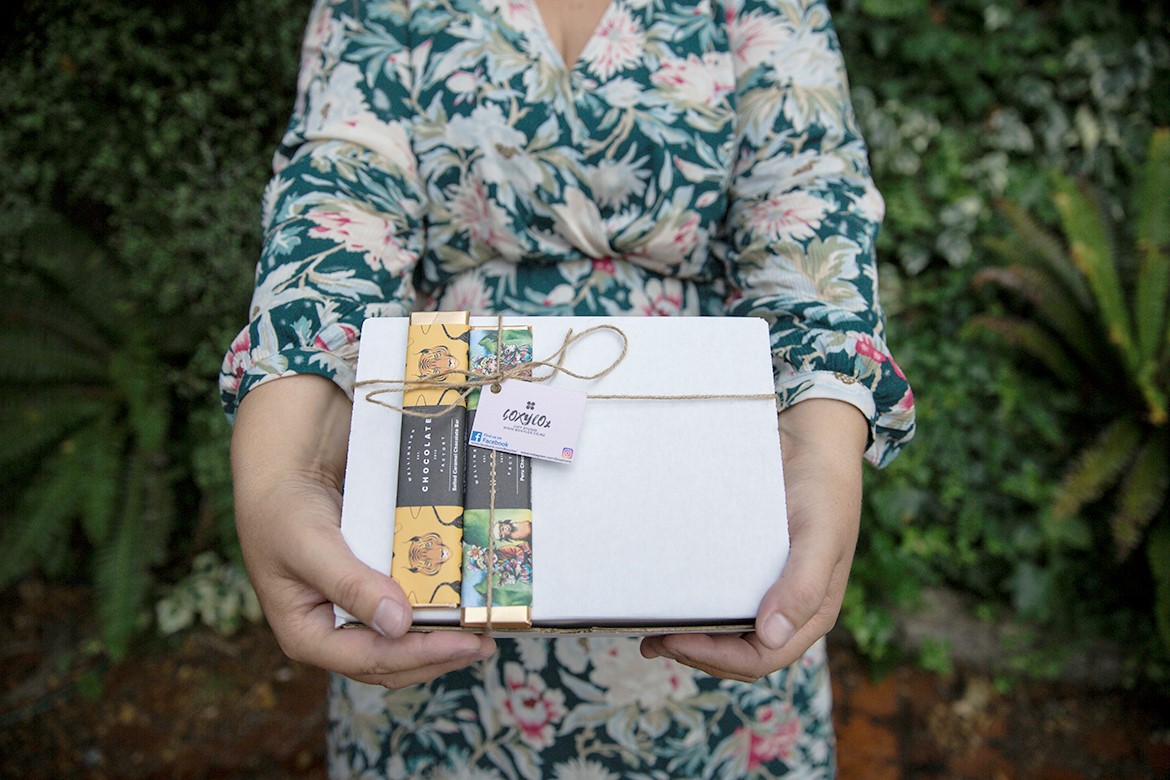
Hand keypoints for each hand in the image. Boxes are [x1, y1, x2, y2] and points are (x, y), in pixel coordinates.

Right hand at [232, 375, 494, 687]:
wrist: (285, 469)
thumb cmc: (285, 509)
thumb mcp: (313, 546)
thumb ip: (352, 586)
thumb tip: (397, 625)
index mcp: (307, 635)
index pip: (371, 660)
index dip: (419, 655)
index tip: (464, 642)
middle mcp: (330, 632)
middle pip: (390, 661)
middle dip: (438, 655)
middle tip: (484, 641)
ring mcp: (351, 612)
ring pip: (400, 642)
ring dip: (439, 640)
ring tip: (481, 631)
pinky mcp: (368, 590)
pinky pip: (403, 611)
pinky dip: (431, 612)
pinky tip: (459, 604)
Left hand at [640, 398, 865, 680]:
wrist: (811, 442)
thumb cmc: (823, 490)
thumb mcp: (820, 535)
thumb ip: (802, 587)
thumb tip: (772, 637)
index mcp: (810, 612)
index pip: (761, 659)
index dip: (717, 658)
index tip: (676, 639)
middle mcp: (786, 607)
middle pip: (738, 653)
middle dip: (695, 651)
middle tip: (653, 638)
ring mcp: (765, 588)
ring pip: (725, 631)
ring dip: (689, 637)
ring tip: (649, 631)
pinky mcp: (745, 566)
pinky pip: (718, 596)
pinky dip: (691, 604)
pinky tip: (663, 597)